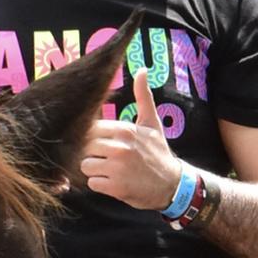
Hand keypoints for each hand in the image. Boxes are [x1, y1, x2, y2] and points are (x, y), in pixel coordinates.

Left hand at [80, 72, 182, 209]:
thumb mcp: (152, 123)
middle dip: (94, 154)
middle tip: (108, 159)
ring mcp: (117, 168)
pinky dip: (100, 185)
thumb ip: (144, 97)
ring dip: (95, 170)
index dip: (96, 138)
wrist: (172, 184)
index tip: (106, 144)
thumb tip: (142, 70)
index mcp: (125, 130)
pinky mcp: (115, 187)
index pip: (92, 129)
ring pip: (86, 165)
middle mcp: (120, 148)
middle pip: (86, 147)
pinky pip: (92, 183)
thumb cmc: (159, 152)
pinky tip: (113, 182)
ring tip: (110, 171)